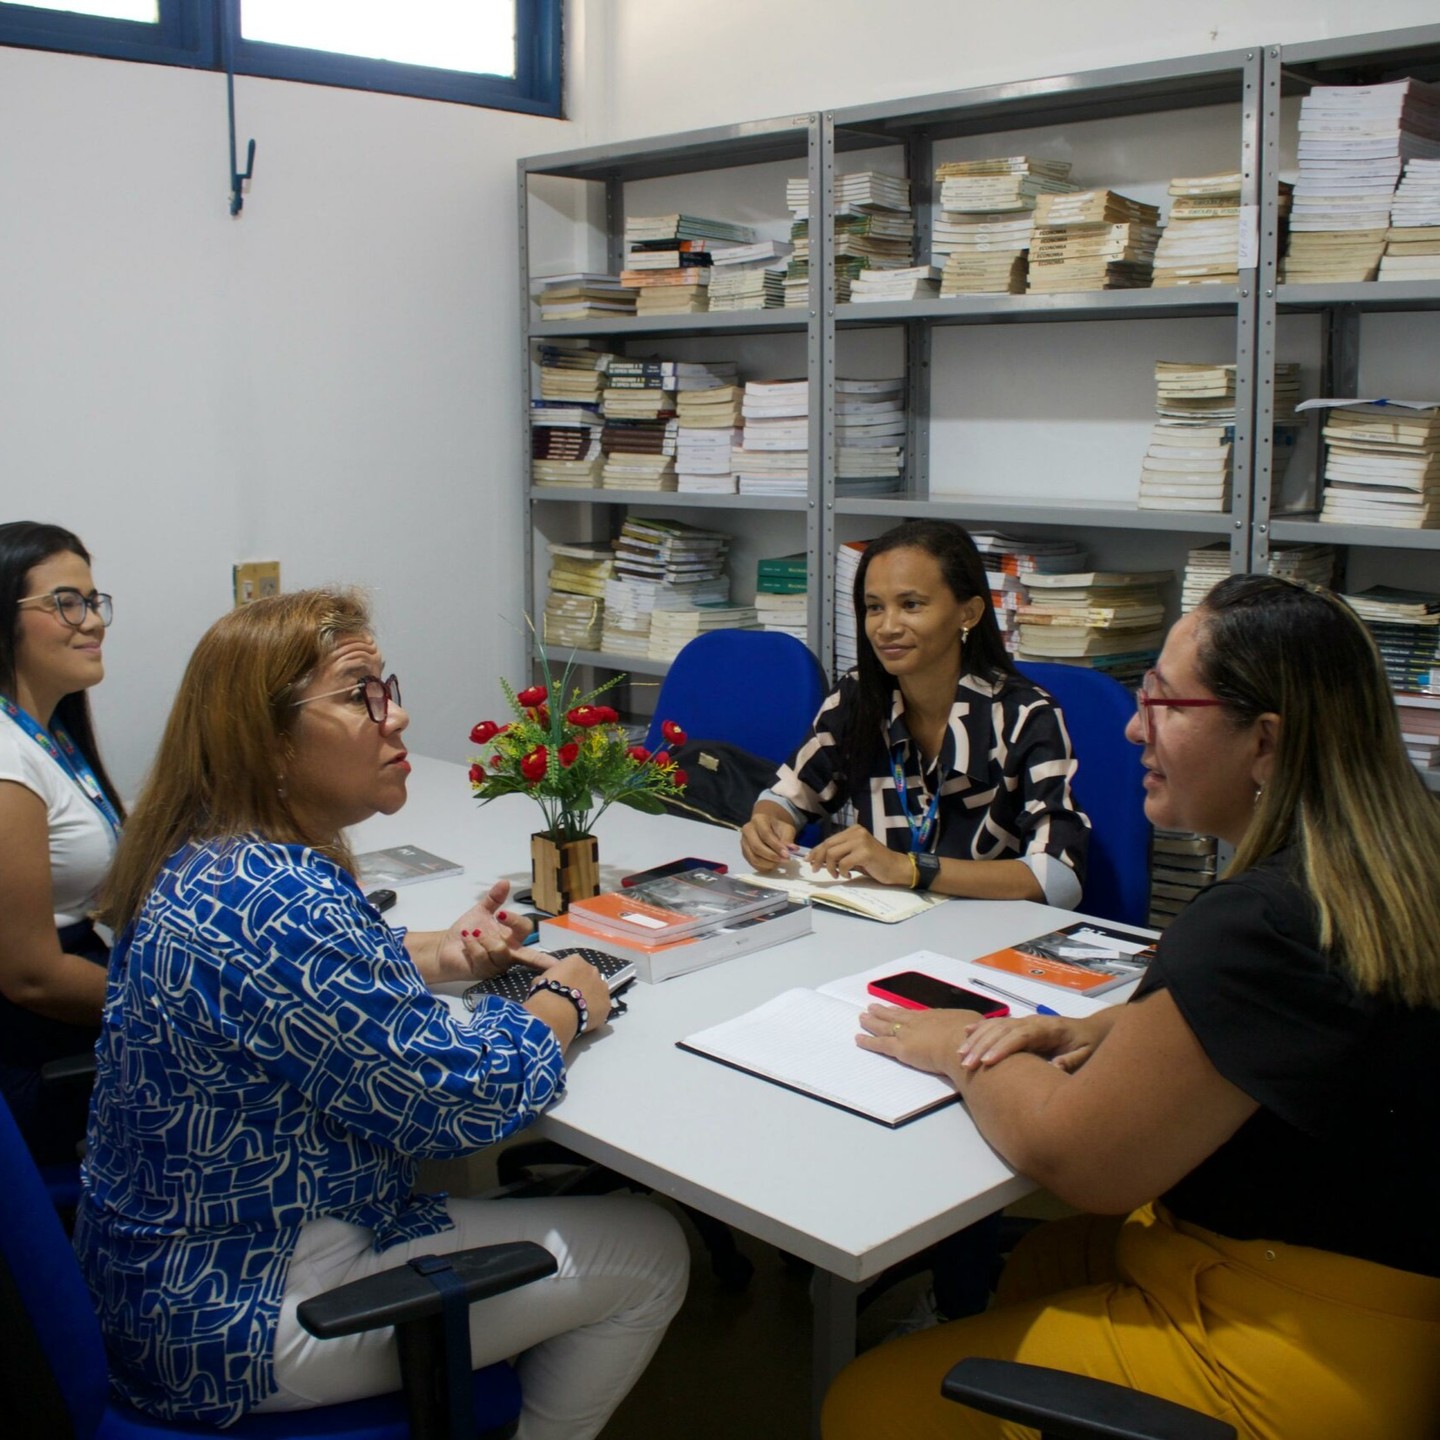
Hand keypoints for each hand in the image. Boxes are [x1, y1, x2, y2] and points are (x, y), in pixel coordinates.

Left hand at [434, 879, 535, 980]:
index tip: (501, 914)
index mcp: (512, 938)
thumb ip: (494, 899)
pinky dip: (471, 943)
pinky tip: (465, 940)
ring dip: (484, 938)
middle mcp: (509, 954)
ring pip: (500, 951)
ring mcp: (497, 965)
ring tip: (473, 934)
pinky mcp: (483, 972)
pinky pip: (482, 956)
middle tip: (553, 964)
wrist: (445, 946)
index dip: (515, 921)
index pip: (525, 929)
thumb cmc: (468, 931)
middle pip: (529, 957)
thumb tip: (505, 882)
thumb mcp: (482, 912)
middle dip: (541, 960)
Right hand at [523, 951, 611, 1039]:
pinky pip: (602, 1006)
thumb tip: (545, 981)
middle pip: (589, 976)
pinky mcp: (607, 1003)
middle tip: (571, 997)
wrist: (556, 1013)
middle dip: (583, 984)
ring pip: (598, 990)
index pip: (575, 965)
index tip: (563, 986)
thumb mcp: (540, 980)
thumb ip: (548, 977)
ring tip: (579, 1008)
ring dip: (591, 996)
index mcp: (576, 961)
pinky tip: (585, 1017)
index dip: (569, 976)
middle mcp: (593, 970)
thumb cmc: (545, 993)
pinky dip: (596, 1011)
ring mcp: (602, 987)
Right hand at [740, 808, 797, 869]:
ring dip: (768, 863)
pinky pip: (752, 863)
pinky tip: (773, 865)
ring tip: (779, 863)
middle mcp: (748, 830)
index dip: (776, 846)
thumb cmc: (778, 827)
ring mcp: (744, 842)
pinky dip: (764, 867)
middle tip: (784, 860)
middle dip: (772, 856)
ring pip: (753, 857)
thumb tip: (791, 850)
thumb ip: (788, 839)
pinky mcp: (744, 852)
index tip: (787, 854)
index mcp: (758, 820)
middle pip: (756, 847)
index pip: (766, 834)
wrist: (769, 826)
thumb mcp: (786, 829)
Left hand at [805, 826, 910, 887]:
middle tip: (815, 870)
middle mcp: (857, 832)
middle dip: (818, 859)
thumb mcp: (854, 855)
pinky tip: (848, 875)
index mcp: (854, 830)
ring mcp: (861, 841)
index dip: (816, 850)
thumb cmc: (875, 863)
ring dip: (830, 867)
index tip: (809, 860)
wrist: (895, 868)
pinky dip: (841, 872)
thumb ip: (839, 853)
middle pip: (828, 845)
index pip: (829, 839)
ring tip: (836, 875)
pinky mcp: (865, 852)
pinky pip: (843, 863)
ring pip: (832, 853)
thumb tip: (816, 859)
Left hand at [856, 1001, 976, 1081]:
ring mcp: (907, 1033)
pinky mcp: (900, 1048)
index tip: (893, 1008)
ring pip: (884, 1026)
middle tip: (871, 1008)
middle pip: (896, 1016)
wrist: (961, 1044)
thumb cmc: (970, 1036)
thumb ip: (969, 1028)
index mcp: (934, 1017)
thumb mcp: (973, 1027)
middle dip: (883, 1012)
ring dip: (872, 1022)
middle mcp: (917, 1022)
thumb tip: (974, 1029)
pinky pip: (880, 1044)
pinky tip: (858, 1039)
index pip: (913, 1014)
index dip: (901, 1011)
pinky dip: (868, 1041)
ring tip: (862, 1018)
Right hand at [956, 1014, 1098, 1073]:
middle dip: (983, 1046)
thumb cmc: (1089, 1045)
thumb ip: (1071, 1061)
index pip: (1021, 1036)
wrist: (1092, 1030)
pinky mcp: (1021, 1025)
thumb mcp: (1087, 1055)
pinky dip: (980, 1028)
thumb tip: (1052, 1068)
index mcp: (1049, 1029)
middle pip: (1002, 1030)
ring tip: (961, 1055)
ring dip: (977, 1039)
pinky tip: (965, 1034)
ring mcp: (1025, 1021)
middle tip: (967, 1064)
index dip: (1003, 1048)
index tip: (988, 1062)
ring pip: (996, 1026)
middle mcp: (1033, 1022)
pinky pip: (996, 1024)